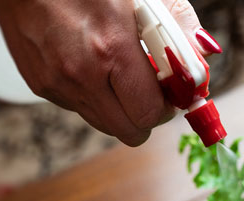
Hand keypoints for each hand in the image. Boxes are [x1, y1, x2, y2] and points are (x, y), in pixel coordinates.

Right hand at [0, 0, 220, 146]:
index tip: (169, 96)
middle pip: (129, 132)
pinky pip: (80, 108)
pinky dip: (92, 96)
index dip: (166, 109)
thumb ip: (177, 26)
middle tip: (148, 92)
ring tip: (117, 75)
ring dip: (119, 109)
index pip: (149, 113)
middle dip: (145, 118)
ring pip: (104, 124)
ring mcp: (58, 86)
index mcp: (111, 49)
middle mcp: (82, 76)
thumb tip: (202, 60)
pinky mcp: (41, 87)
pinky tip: (88, 65)